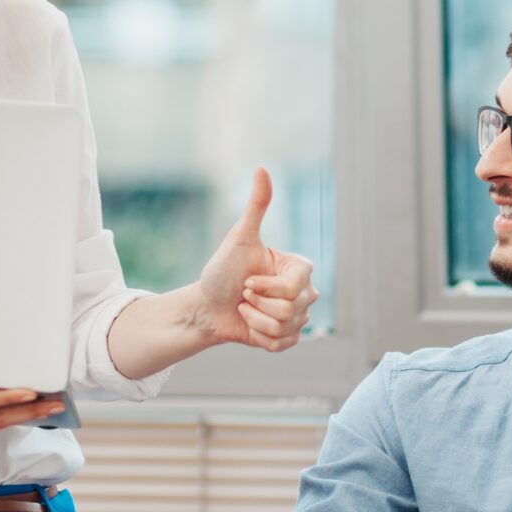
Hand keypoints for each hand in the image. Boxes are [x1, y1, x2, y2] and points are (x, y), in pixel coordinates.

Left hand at [198, 167, 317, 351]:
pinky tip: (250, 325)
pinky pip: (282, 344)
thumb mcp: (239, 238)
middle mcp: (305, 292)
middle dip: (258, 304)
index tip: (248, 279)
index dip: (267, 287)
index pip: (296, 286)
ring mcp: (299, 316)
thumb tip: (262, 168)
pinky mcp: (290, 338)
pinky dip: (259, 337)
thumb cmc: (222, 271)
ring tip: (245, 308)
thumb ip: (257, 206)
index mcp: (300, 268)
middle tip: (245, 294)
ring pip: (285, 327)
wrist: (207, 306)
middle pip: (292, 309)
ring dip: (255, 320)